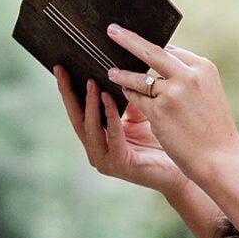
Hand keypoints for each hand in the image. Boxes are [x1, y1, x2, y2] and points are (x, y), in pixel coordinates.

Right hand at [55, 65, 188, 196]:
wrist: (178, 171)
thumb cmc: (159, 142)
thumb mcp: (139, 114)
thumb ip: (127, 97)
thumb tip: (118, 69)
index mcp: (97, 137)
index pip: (77, 110)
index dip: (68, 89)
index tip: (60, 67)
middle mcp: (96, 149)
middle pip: (76, 117)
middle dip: (68, 93)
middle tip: (62, 70)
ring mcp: (105, 159)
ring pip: (90, 127)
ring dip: (90, 103)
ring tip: (90, 81)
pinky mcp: (119, 164)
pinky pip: (112, 135)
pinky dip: (109, 115)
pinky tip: (108, 97)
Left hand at [103, 25, 238, 183]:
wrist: (221, 160)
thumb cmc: (214, 129)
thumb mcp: (208, 93)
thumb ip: (188, 77)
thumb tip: (162, 61)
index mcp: (203, 68)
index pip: (172, 51)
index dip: (153, 47)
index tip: (136, 39)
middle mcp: (189, 75)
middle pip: (152, 51)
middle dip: (129, 39)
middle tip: (112, 30)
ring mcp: (173, 92)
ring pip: (139, 76)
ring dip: (122, 73)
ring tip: (110, 71)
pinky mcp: (160, 111)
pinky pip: (136, 97)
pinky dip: (127, 94)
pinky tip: (121, 93)